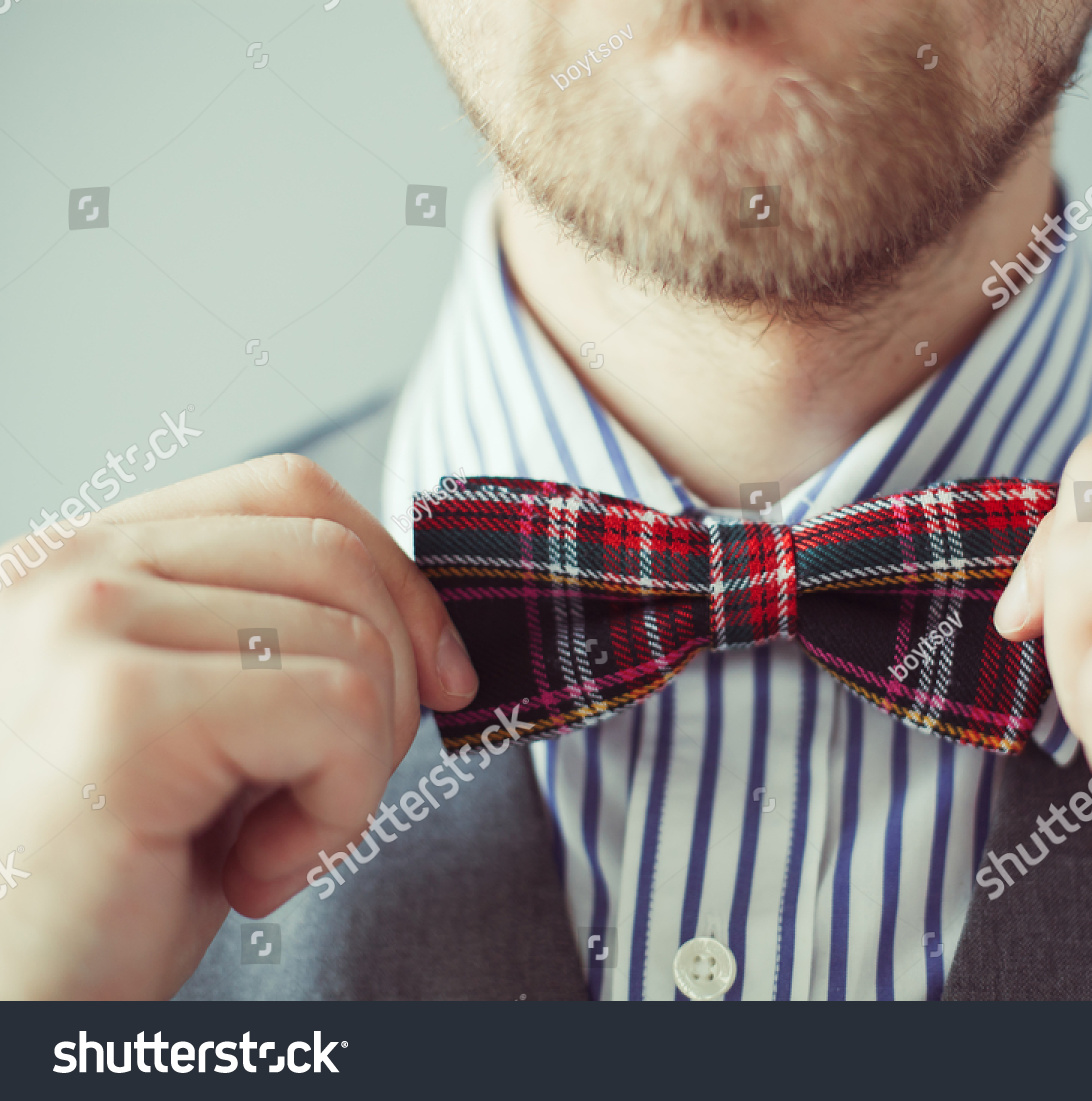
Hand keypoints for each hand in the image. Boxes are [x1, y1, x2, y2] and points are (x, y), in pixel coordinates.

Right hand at [0, 455, 477, 998]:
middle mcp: (70, 567)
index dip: (394, 578)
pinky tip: (253, 873)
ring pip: (356, 641)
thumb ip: (273, 644)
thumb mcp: (207, 730)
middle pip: (338, 558)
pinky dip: (338, 811)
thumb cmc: (106, 887)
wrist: (12, 1005)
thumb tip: (425, 624)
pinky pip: (338, 714)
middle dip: (391, 687)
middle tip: (329, 795)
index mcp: (85, 558)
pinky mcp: (125, 706)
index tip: (440, 674)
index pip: (290, 492)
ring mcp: (87, 623)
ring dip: (358, 771)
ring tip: (268, 845)